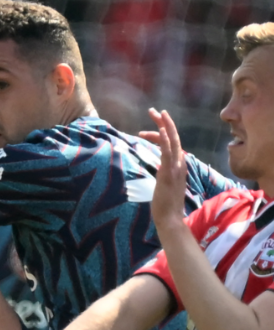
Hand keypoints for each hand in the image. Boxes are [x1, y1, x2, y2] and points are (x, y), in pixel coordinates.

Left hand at [140, 108, 187, 232]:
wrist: (170, 218)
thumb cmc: (165, 205)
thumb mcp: (164, 185)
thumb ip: (163, 174)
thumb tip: (159, 167)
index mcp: (179, 166)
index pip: (172, 144)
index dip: (162, 133)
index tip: (149, 128)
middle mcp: (180, 164)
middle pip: (174, 137)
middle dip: (164, 122)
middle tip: (154, 110)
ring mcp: (176, 167)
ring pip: (172, 140)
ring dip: (164, 124)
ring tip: (157, 112)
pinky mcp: (169, 173)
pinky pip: (168, 152)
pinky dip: (165, 139)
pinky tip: (160, 129)